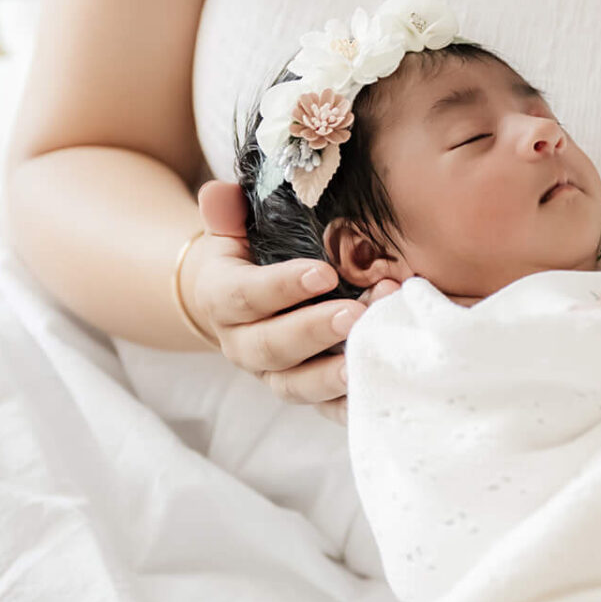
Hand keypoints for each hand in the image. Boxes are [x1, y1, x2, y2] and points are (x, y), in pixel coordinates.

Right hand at [182, 180, 396, 407]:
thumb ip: (229, 212)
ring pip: (296, 385)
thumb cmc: (248, 257)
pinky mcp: (303, 393)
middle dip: (315, 331)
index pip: (245, 296)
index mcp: (221, 298)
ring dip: (334, 373)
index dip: (282, 287)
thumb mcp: (233, 232)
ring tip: (371, 354)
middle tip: (357, 313)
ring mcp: (272, 374)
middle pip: (272, 346)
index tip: (325, 273)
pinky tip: (381, 389)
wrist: (238, 305)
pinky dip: (350, 405)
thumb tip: (219, 192)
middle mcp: (242, 344)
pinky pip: (324, 409)